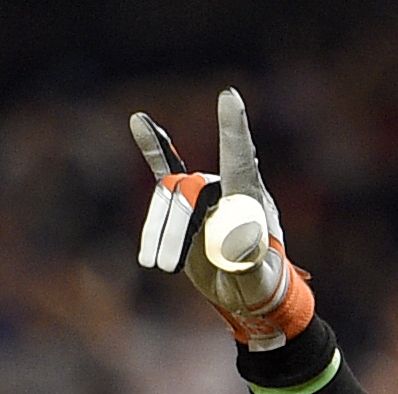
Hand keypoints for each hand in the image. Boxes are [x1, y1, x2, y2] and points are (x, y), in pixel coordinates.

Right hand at [130, 89, 314, 347]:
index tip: (229, 97)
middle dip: (174, 230)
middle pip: (190, 193)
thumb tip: (232, 240)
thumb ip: (248, 261)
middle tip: (166, 268)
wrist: (246, 291)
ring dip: (158, 232)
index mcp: (251, 201)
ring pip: (169, 198)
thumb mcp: (259, 279)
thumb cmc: (259, 283)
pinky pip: (166, 171)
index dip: (233, 131)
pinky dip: (153, 148)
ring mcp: (205, 193)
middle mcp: (226, 188)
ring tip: (158, 265)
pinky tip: (138, 122)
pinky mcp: (186, 204)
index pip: (240, 161)